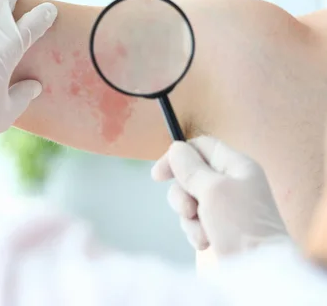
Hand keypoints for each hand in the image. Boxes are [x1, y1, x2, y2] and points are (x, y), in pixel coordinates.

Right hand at [151, 136, 288, 255]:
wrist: (258, 270)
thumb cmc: (240, 225)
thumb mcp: (213, 189)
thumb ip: (190, 167)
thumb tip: (176, 148)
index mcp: (237, 166)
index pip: (201, 146)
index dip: (177, 156)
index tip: (158, 175)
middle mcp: (232, 183)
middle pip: (190, 176)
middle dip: (183, 195)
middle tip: (190, 210)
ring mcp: (226, 207)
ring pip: (189, 201)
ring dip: (189, 218)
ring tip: (204, 232)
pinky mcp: (220, 228)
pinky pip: (195, 222)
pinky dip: (196, 231)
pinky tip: (207, 242)